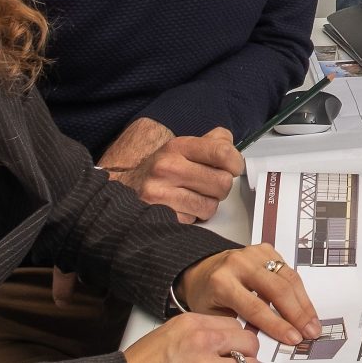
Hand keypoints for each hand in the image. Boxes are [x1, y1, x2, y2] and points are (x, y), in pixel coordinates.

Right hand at [99, 119, 243, 221]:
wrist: (126, 186)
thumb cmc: (163, 168)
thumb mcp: (184, 147)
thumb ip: (213, 142)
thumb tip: (232, 148)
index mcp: (178, 147)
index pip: (222, 152)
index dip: (235, 163)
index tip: (232, 168)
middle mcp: (167, 167)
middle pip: (222, 182)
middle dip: (221, 187)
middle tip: (208, 186)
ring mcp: (161, 193)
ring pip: (211, 206)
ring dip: (207, 205)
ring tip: (193, 197)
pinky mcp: (159, 216)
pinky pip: (194, 221)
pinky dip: (193, 217)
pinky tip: (181, 208)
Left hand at [175, 244, 319, 348]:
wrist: (201, 270)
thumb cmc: (207, 297)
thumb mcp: (215, 317)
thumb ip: (241, 326)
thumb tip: (271, 341)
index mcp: (221, 282)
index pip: (256, 307)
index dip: (278, 325)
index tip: (294, 339)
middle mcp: (239, 264)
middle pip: (277, 290)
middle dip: (298, 314)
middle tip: (311, 333)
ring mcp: (254, 254)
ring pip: (288, 278)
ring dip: (304, 303)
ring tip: (313, 324)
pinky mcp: (265, 250)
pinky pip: (289, 270)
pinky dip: (300, 290)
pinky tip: (306, 307)